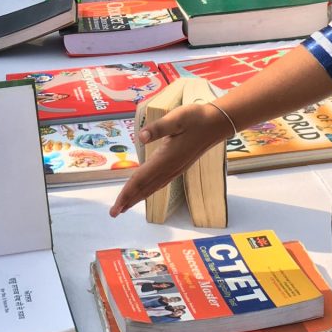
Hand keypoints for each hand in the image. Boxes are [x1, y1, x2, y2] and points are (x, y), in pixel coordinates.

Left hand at [110, 103, 228, 216]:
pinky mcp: (178, 166)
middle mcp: (170, 168)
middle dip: (128, 201)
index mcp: (166, 159)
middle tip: (113, 214)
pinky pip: (159, 183)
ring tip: (124, 207)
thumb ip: (159, 128)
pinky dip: (148, 190)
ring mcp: (175, 169)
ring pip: (152, 187)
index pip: (141, 179)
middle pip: (145, 188)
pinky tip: (144, 192)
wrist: (217, 123)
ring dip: (137, 197)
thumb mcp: (177, 118)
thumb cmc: (196, 118)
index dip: (127, 193)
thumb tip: (140, 137)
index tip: (116, 207)